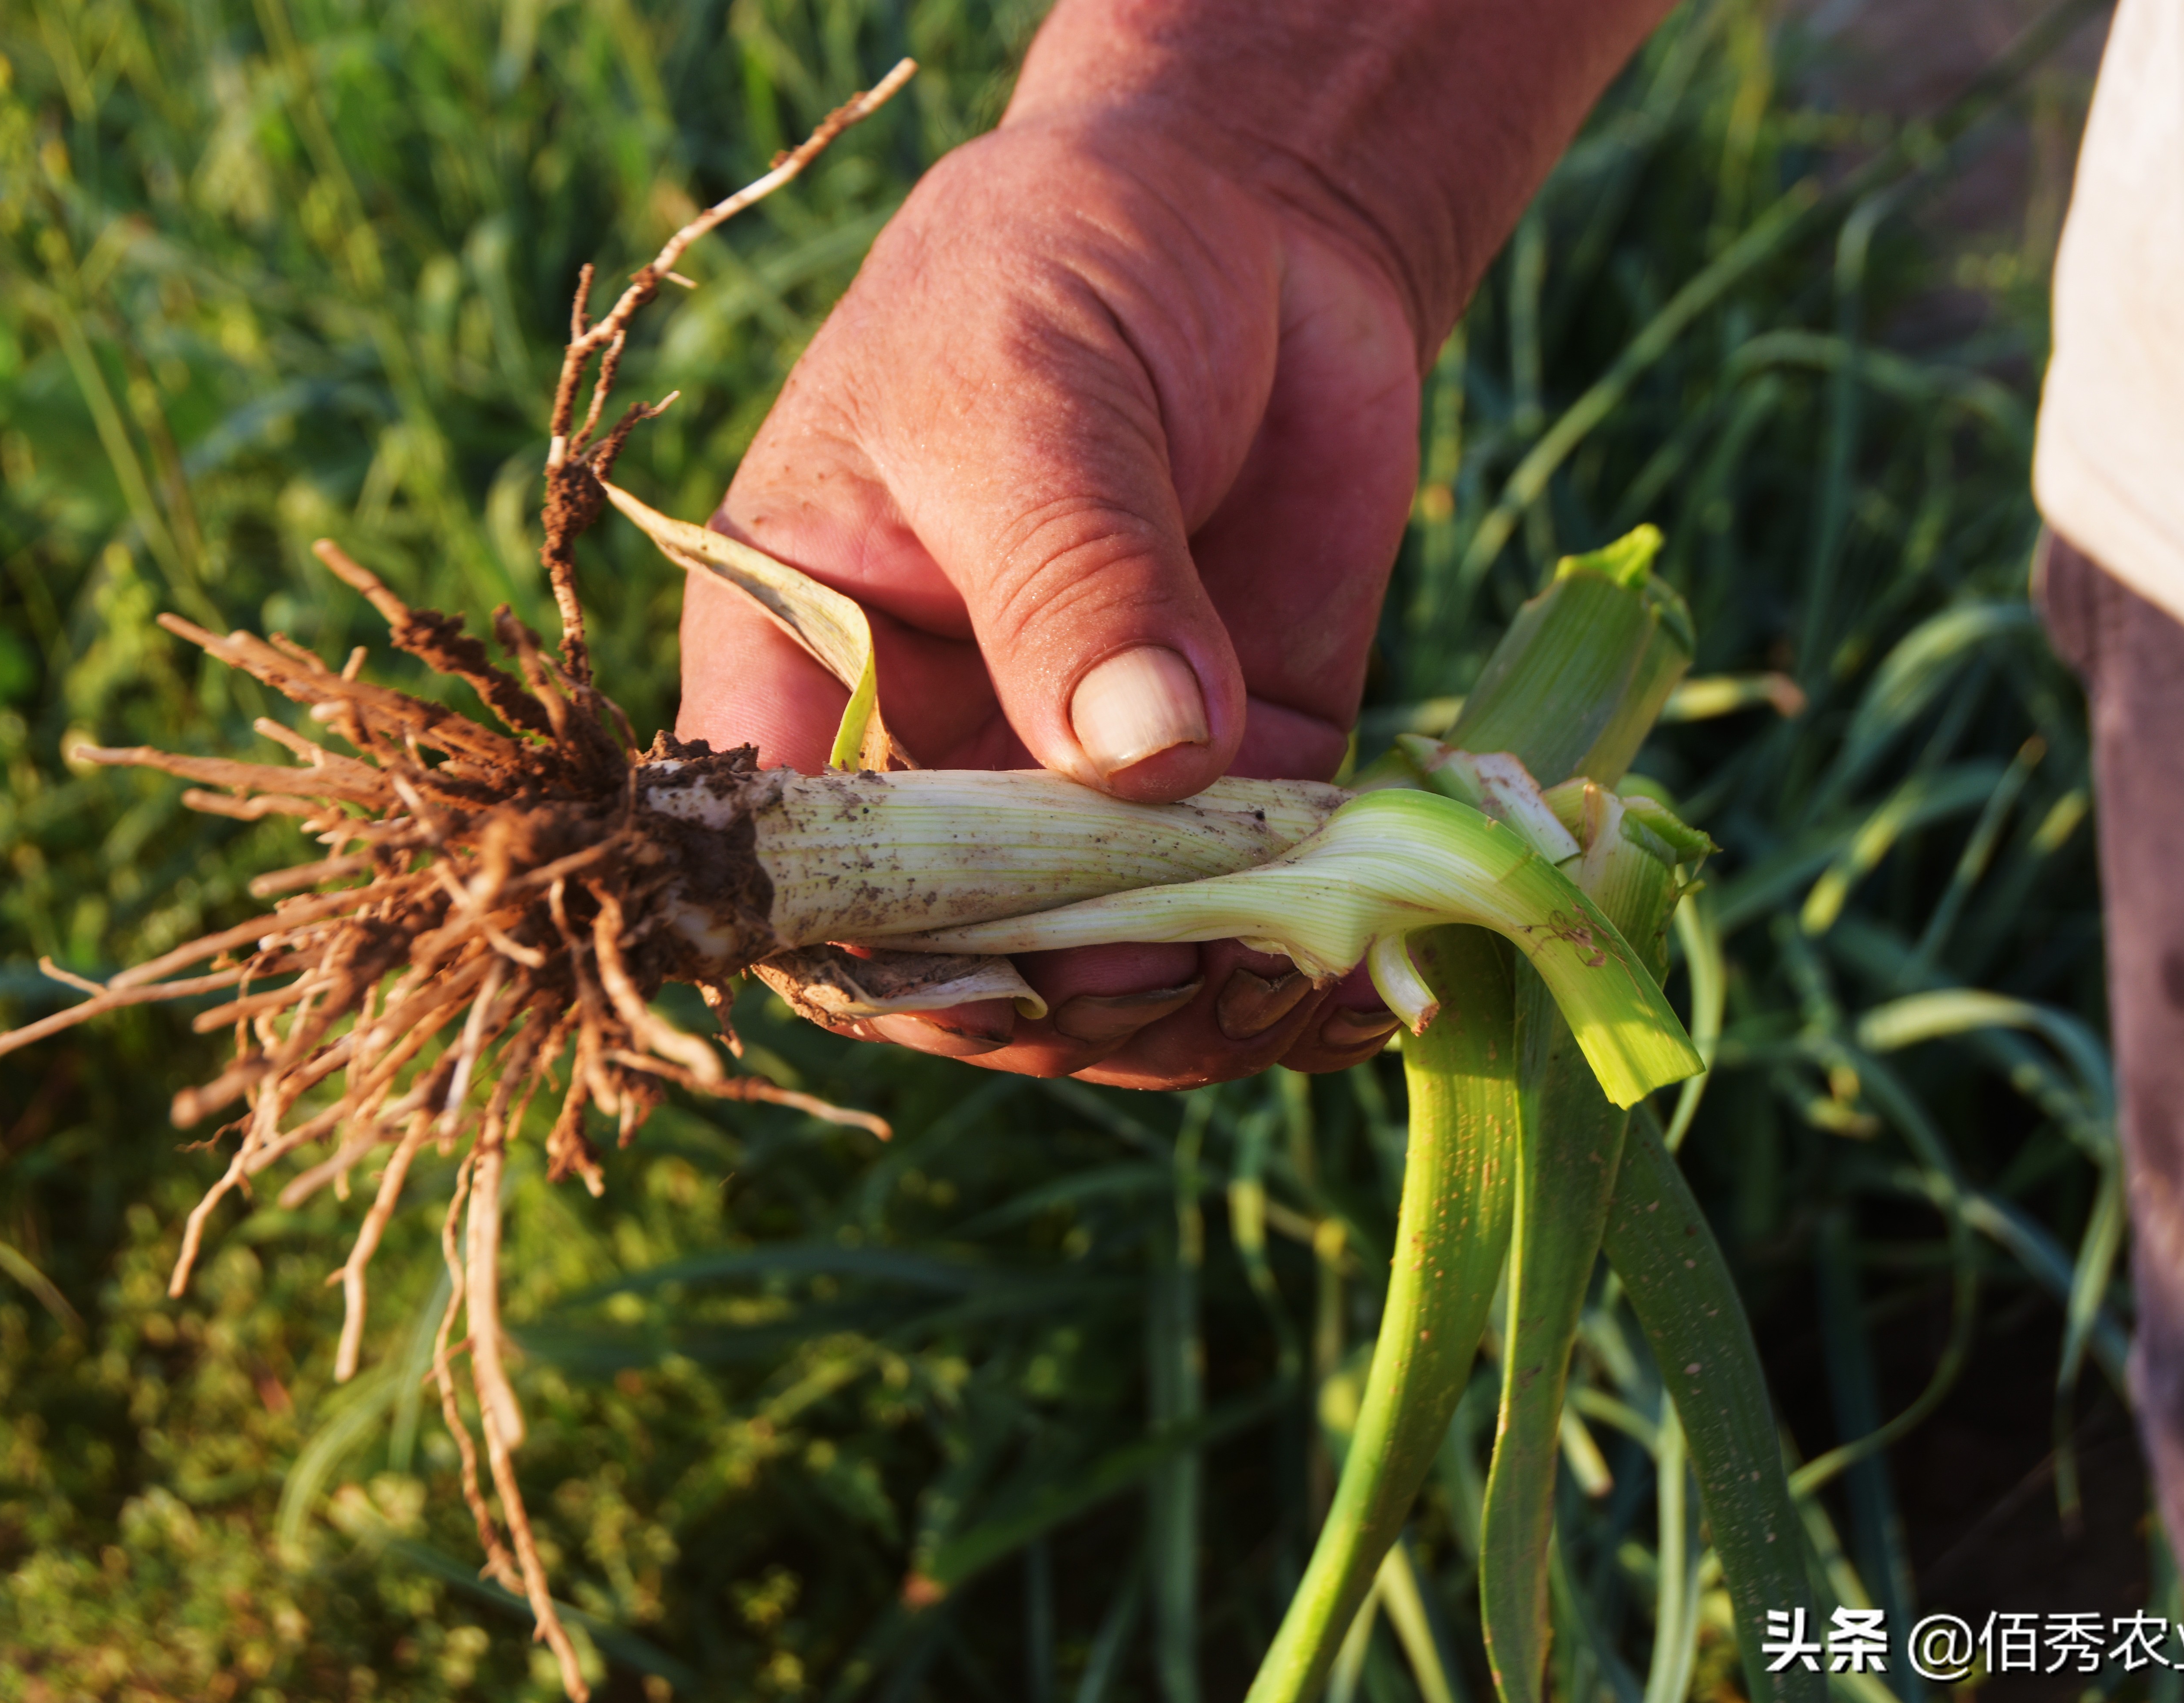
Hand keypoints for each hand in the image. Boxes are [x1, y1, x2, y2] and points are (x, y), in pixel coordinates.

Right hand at [676, 115, 1419, 1086]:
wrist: (1246, 215)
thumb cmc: (1065, 262)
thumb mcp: (1032, 396)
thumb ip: (1072, 579)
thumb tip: (1147, 763)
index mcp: (808, 662)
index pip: (805, 865)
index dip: (888, 953)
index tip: (1013, 981)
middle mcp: (934, 749)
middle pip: (969, 954)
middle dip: (1080, 994)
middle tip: (1198, 972)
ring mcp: (1083, 779)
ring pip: (1116, 967)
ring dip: (1204, 1007)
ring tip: (1312, 984)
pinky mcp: (1233, 773)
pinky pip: (1252, 914)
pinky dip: (1309, 964)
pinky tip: (1378, 975)